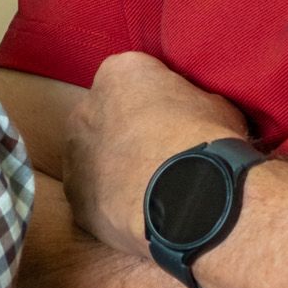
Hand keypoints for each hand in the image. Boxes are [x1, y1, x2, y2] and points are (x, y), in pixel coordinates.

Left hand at [63, 52, 247, 259]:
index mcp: (119, 73)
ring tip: (148, 189)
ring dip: (113, 169)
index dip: (156, 103)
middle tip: (159, 156)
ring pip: (92, 158)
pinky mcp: (74, 196)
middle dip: (126, 134)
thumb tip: (193, 114)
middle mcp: (86, 108)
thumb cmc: (205, 143)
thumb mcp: (213, 104)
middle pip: (105, 117)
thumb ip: (190, 102)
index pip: (132, 79)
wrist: (189, 199)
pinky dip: (108, 204)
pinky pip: (90, 196)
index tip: (175, 121)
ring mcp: (74, 154)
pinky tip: (136, 214)